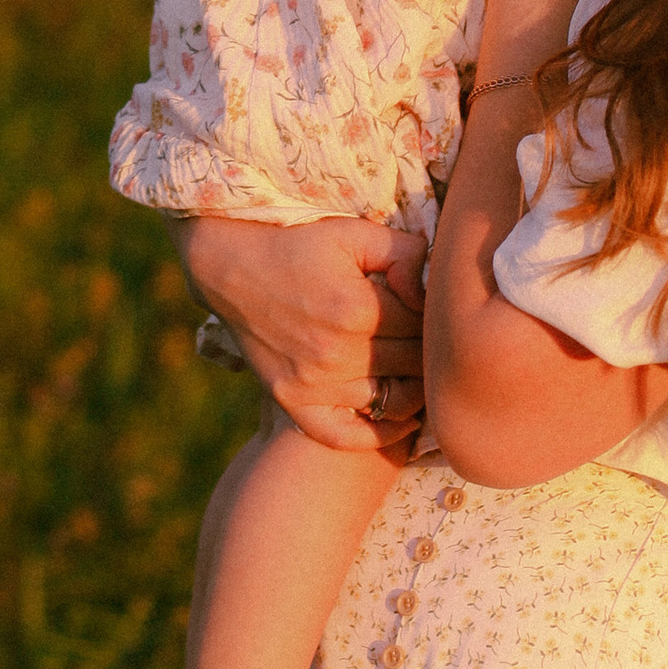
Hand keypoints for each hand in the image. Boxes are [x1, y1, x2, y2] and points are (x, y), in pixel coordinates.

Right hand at [169, 212, 426, 454]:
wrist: (231, 267)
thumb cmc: (299, 245)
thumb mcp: (354, 233)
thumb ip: (404, 254)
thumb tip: (430, 289)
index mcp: (358, 309)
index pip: (426, 327)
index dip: (436, 317)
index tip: (435, 311)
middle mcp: (337, 353)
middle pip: (415, 367)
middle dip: (429, 351)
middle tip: (433, 340)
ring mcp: (313, 383)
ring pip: (392, 402)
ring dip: (412, 387)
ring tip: (418, 370)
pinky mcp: (293, 402)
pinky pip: (346, 435)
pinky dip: (378, 433)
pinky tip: (397, 416)